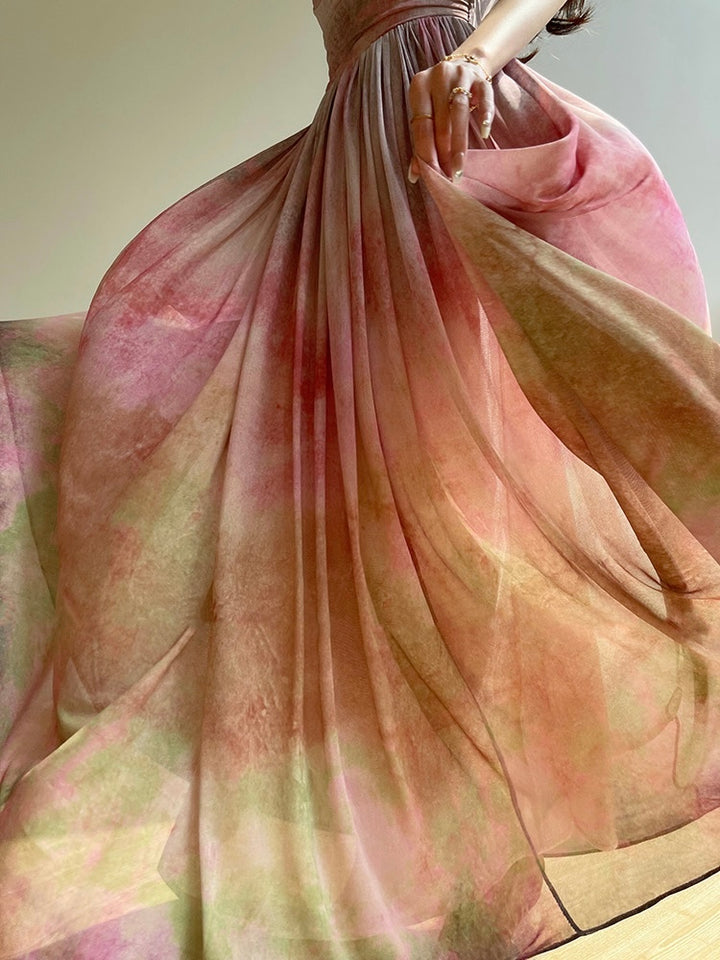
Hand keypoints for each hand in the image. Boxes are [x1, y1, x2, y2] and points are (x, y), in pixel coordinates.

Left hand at [407, 57, 494, 183]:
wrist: (464, 63)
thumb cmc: (440, 96)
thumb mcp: (427, 111)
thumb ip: (421, 140)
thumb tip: (415, 176)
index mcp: (419, 86)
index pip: (421, 125)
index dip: (426, 152)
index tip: (432, 175)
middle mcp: (438, 77)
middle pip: (440, 122)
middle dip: (443, 153)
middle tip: (447, 176)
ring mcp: (461, 75)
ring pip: (459, 112)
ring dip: (459, 144)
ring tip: (459, 167)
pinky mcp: (481, 78)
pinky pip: (485, 98)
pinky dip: (485, 115)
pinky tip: (484, 134)